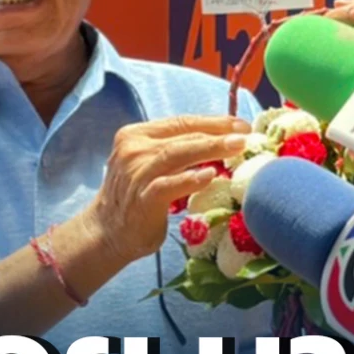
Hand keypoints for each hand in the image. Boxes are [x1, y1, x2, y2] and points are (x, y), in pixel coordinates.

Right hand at [74, 115, 251, 265]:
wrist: (107, 232)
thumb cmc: (138, 196)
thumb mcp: (153, 165)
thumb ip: (177, 151)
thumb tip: (223, 141)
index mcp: (136, 134)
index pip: (181, 122)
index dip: (214, 122)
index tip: (241, 126)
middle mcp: (133, 149)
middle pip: (182, 136)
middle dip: (218, 133)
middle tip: (246, 135)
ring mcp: (135, 173)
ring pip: (177, 154)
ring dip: (210, 149)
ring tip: (236, 148)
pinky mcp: (141, 199)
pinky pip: (167, 185)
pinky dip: (190, 179)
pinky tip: (210, 175)